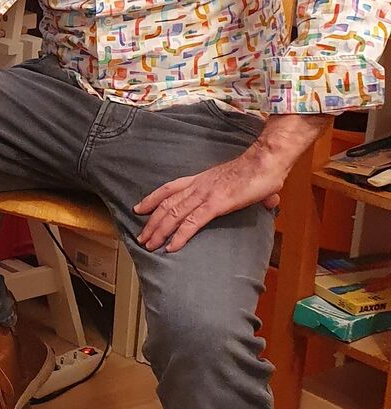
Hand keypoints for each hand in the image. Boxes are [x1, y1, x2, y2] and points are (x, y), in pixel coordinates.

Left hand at [134, 146, 284, 252]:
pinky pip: (192, 223)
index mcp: (202, 179)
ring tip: (149, 245)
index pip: (170, 188)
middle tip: (141, 237)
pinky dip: (179, 236)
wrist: (267, 160)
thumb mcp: (247, 182)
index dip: (152, 199)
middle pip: (166, 204)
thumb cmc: (261, 170)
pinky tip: (171, 247)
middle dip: (151, 222)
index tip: (139, 209)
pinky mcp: (216, 205)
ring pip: (174, 214)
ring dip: (159, 231)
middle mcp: (198, 186)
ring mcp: (205, 195)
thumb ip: (253, 194)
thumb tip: (269, 202)